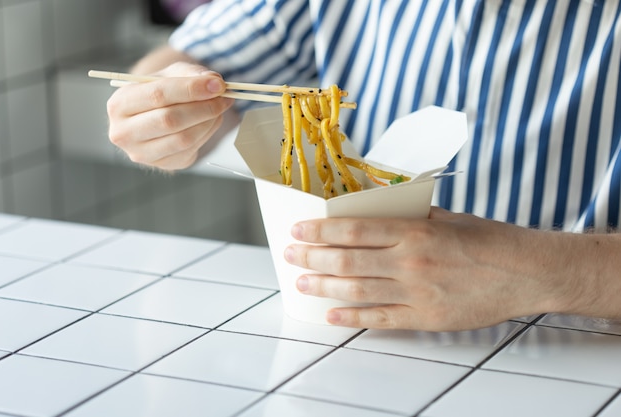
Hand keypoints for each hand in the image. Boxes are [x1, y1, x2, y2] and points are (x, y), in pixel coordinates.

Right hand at [106, 62, 234, 169]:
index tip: (217, 85)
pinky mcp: (163, 165)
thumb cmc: (160, 91)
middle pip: (169, 120)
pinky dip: (207, 133)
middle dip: (203, 107)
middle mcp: (124, 132)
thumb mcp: (170, 74)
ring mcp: (141, 153)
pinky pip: (191, 150)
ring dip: (209, 122)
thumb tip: (215, 82)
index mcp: (119, 104)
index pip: (157, 95)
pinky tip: (210, 121)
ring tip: (219, 108)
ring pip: (183, 139)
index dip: (191, 89)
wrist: (152, 116)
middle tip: (224, 98)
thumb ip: (191, 74)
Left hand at [284, 207, 581, 330]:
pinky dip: (353, 318)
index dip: (320, 230)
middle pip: (346, 260)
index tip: (298, 229)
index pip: (353, 229)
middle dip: (312, 258)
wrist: (526, 272)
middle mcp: (409, 262)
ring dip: (323, 287)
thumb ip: (409, 216)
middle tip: (290, 256)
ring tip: (302, 283)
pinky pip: (381, 319)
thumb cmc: (488, 240)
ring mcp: (415, 293)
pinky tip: (333, 315)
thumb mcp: (447, 217)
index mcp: (414, 232)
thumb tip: (376, 209)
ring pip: (356, 291)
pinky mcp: (425, 318)